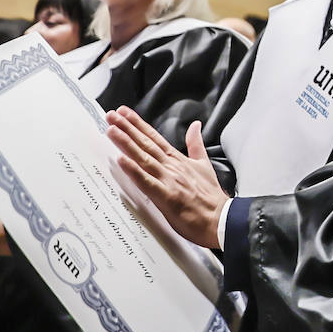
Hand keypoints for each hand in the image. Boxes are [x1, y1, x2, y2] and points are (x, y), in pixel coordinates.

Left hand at [105, 109, 226, 249]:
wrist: (220, 218)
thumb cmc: (210, 196)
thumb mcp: (204, 164)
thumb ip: (196, 144)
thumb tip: (196, 125)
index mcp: (178, 160)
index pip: (155, 138)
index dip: (139, 124)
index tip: (124, 113)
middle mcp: (171, 166)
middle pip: (146, 144)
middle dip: (128, 128)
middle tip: (112, 116)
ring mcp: (168, 180)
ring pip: (143, 158)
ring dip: (127, 143)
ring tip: (112, 130)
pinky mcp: (166, 196)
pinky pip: (146, 182)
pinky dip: (134, 170)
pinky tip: (121, 160)